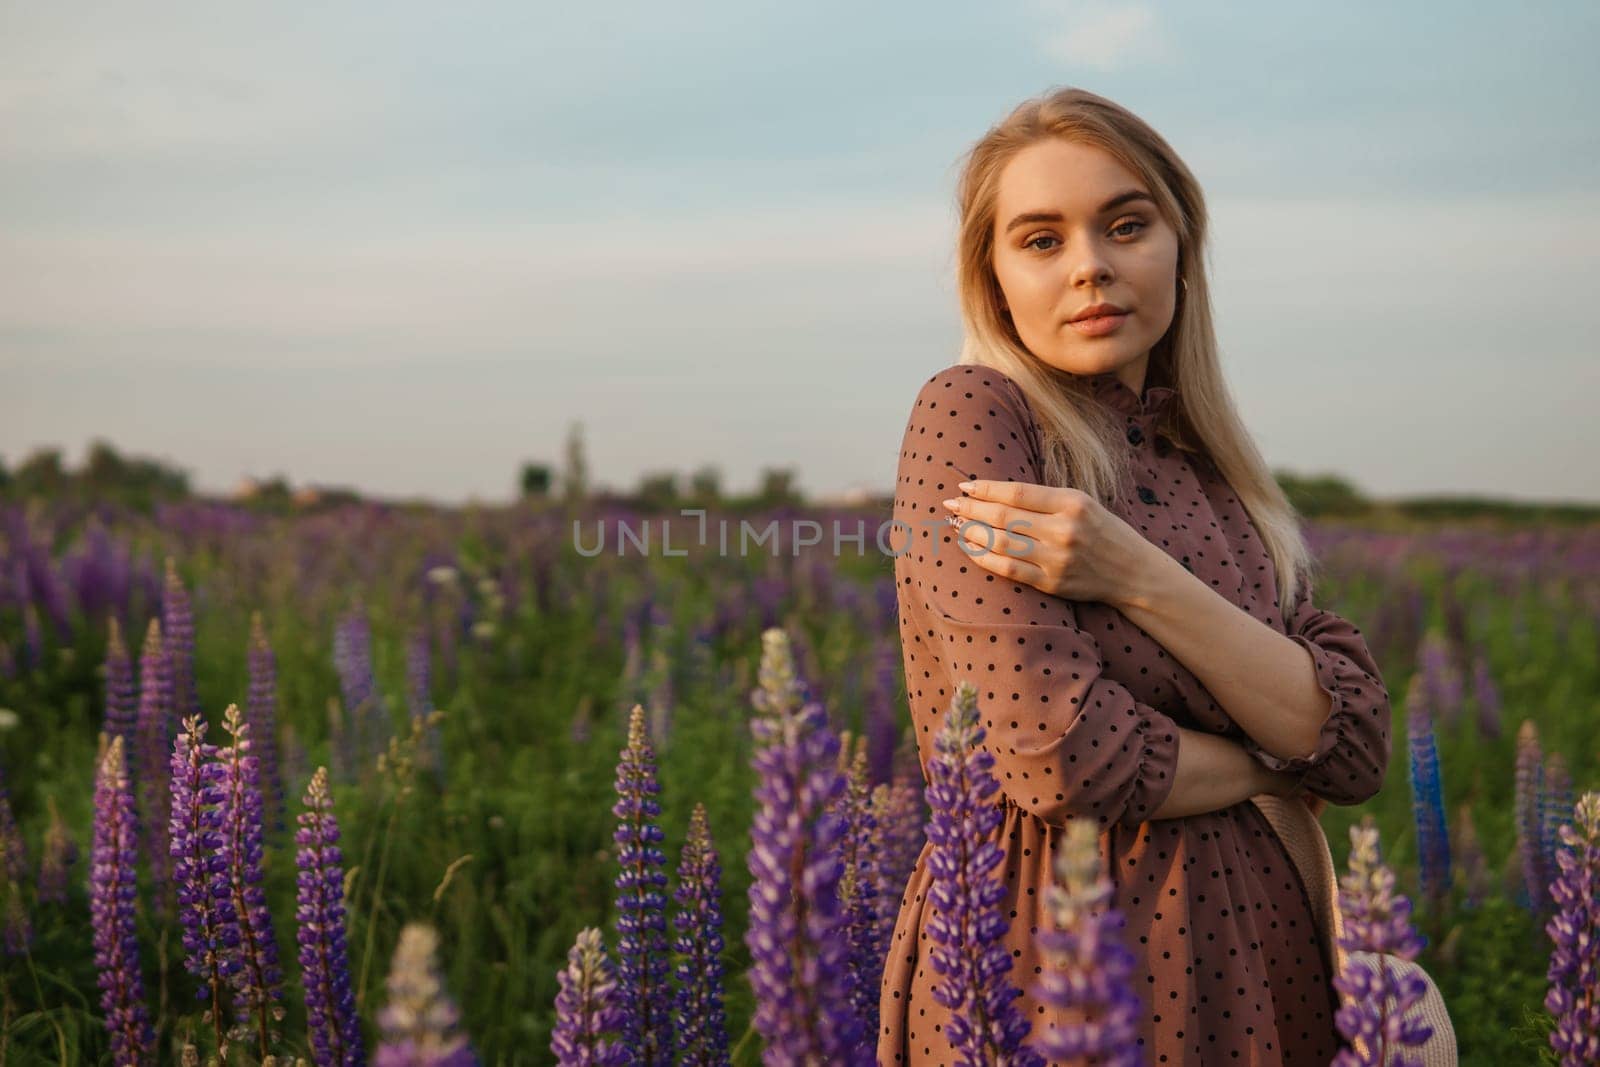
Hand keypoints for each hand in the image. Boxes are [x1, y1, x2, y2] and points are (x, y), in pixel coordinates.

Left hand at [939, 479, 1156, 606]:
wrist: (1132, 572)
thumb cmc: (1102, 530)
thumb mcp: (1081, 502)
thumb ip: (1044, 499)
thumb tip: (995, 493)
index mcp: (1071, 502)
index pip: (1017, 492)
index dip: (986, 488)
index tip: (965, 485)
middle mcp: (1063, 529)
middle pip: (1004, 516)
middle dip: (972, 508)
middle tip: (951, 504)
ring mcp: (1056, 558)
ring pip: (1002, 542)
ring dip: (972, 532)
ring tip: (956, 524)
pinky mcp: (1051, 583)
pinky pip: (1009, 569)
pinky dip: (984, 558)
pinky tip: (970, 549)